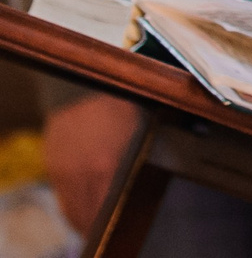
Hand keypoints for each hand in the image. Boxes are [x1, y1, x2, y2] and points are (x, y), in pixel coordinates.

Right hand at [44, 94, 141, 234]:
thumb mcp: (136, 135)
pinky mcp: (52, 166)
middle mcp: (82, 174)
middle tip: (102, 225)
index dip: (107, 222)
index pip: (103, 209)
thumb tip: (132, 187)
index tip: (113, 225)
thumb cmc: (120, 108)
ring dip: (81, 216)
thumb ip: (131, 164)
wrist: (84, 89)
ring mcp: (64, 171)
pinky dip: (71, 202)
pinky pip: (61, 194)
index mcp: (106, 167)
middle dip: (93, 223)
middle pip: (84, 214)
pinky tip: (81, 202)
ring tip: (92, 219)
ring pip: (70, 208)